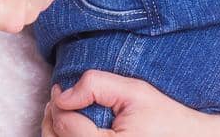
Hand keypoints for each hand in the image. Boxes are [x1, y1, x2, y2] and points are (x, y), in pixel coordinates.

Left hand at [42, 72, 219, 136]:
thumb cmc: (167, 117)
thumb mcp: (135, 91)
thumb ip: (95, 86)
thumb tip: (62, 94)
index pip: (66, 125)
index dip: (57, 102)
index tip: (60, 88)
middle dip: (52, 119)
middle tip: (56, 101)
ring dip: (56, 132)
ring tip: (63, 115)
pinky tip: (72, 131)